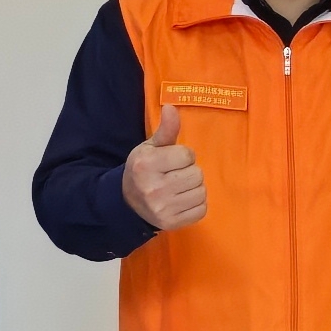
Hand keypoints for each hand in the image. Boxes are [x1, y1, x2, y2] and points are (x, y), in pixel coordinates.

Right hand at [122, 104, 207, 230]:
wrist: (128, 203)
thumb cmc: (144, 170)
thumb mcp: (150, 147)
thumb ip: (165, 130)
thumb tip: (172, 107)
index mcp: (146, 164)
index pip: (187, 155)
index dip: (183, 156)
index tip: (171, 161)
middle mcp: (153, 187)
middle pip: (197, 174)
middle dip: (190, 172)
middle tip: (175, 175)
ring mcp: (163, 208)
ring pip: (202, 191)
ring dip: (195, 188)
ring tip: (179, 188)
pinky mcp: (172, 223)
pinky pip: (202, 209)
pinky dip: (196, 204)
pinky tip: (182, 200)